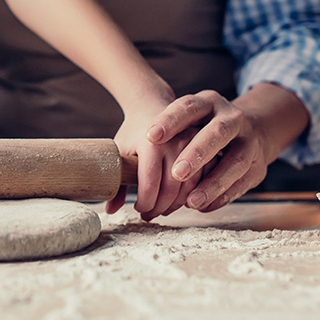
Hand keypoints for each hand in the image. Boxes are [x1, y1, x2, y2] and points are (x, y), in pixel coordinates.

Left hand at [105, 90, 194, 218]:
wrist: (153, 106)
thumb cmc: (134, 132)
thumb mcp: (120, 150)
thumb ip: (116, 181)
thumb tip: (110, 210)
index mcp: (151, 143)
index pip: (149, 186)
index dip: (144, 204)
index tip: (138, 208)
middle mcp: (176, 142)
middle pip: (170, 190)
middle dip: (159, 209)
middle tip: (149, 214)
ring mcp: (196, 146)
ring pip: (190, 189)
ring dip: (176, 206)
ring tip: (163, 209)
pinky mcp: (210, 148)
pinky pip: (205, 180)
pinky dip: (194, 195)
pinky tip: (181, 199)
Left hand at [147, 90, 268, 212]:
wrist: (244, 129)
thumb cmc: (192, 131)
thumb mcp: (177, 125)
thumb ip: (148, 146)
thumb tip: (115, 188)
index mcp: (208, 102)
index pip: (188, 106)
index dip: (170, 120)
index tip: (150, 136)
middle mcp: (231, 117)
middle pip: (217, 132)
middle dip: (198, 152)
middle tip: (177, 173)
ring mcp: (248, 140)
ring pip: (236, 161)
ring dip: (214, 182)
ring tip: (191, 201)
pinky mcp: (258, 165)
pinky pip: (243, 181)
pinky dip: (224, 195)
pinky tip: (203, 205)